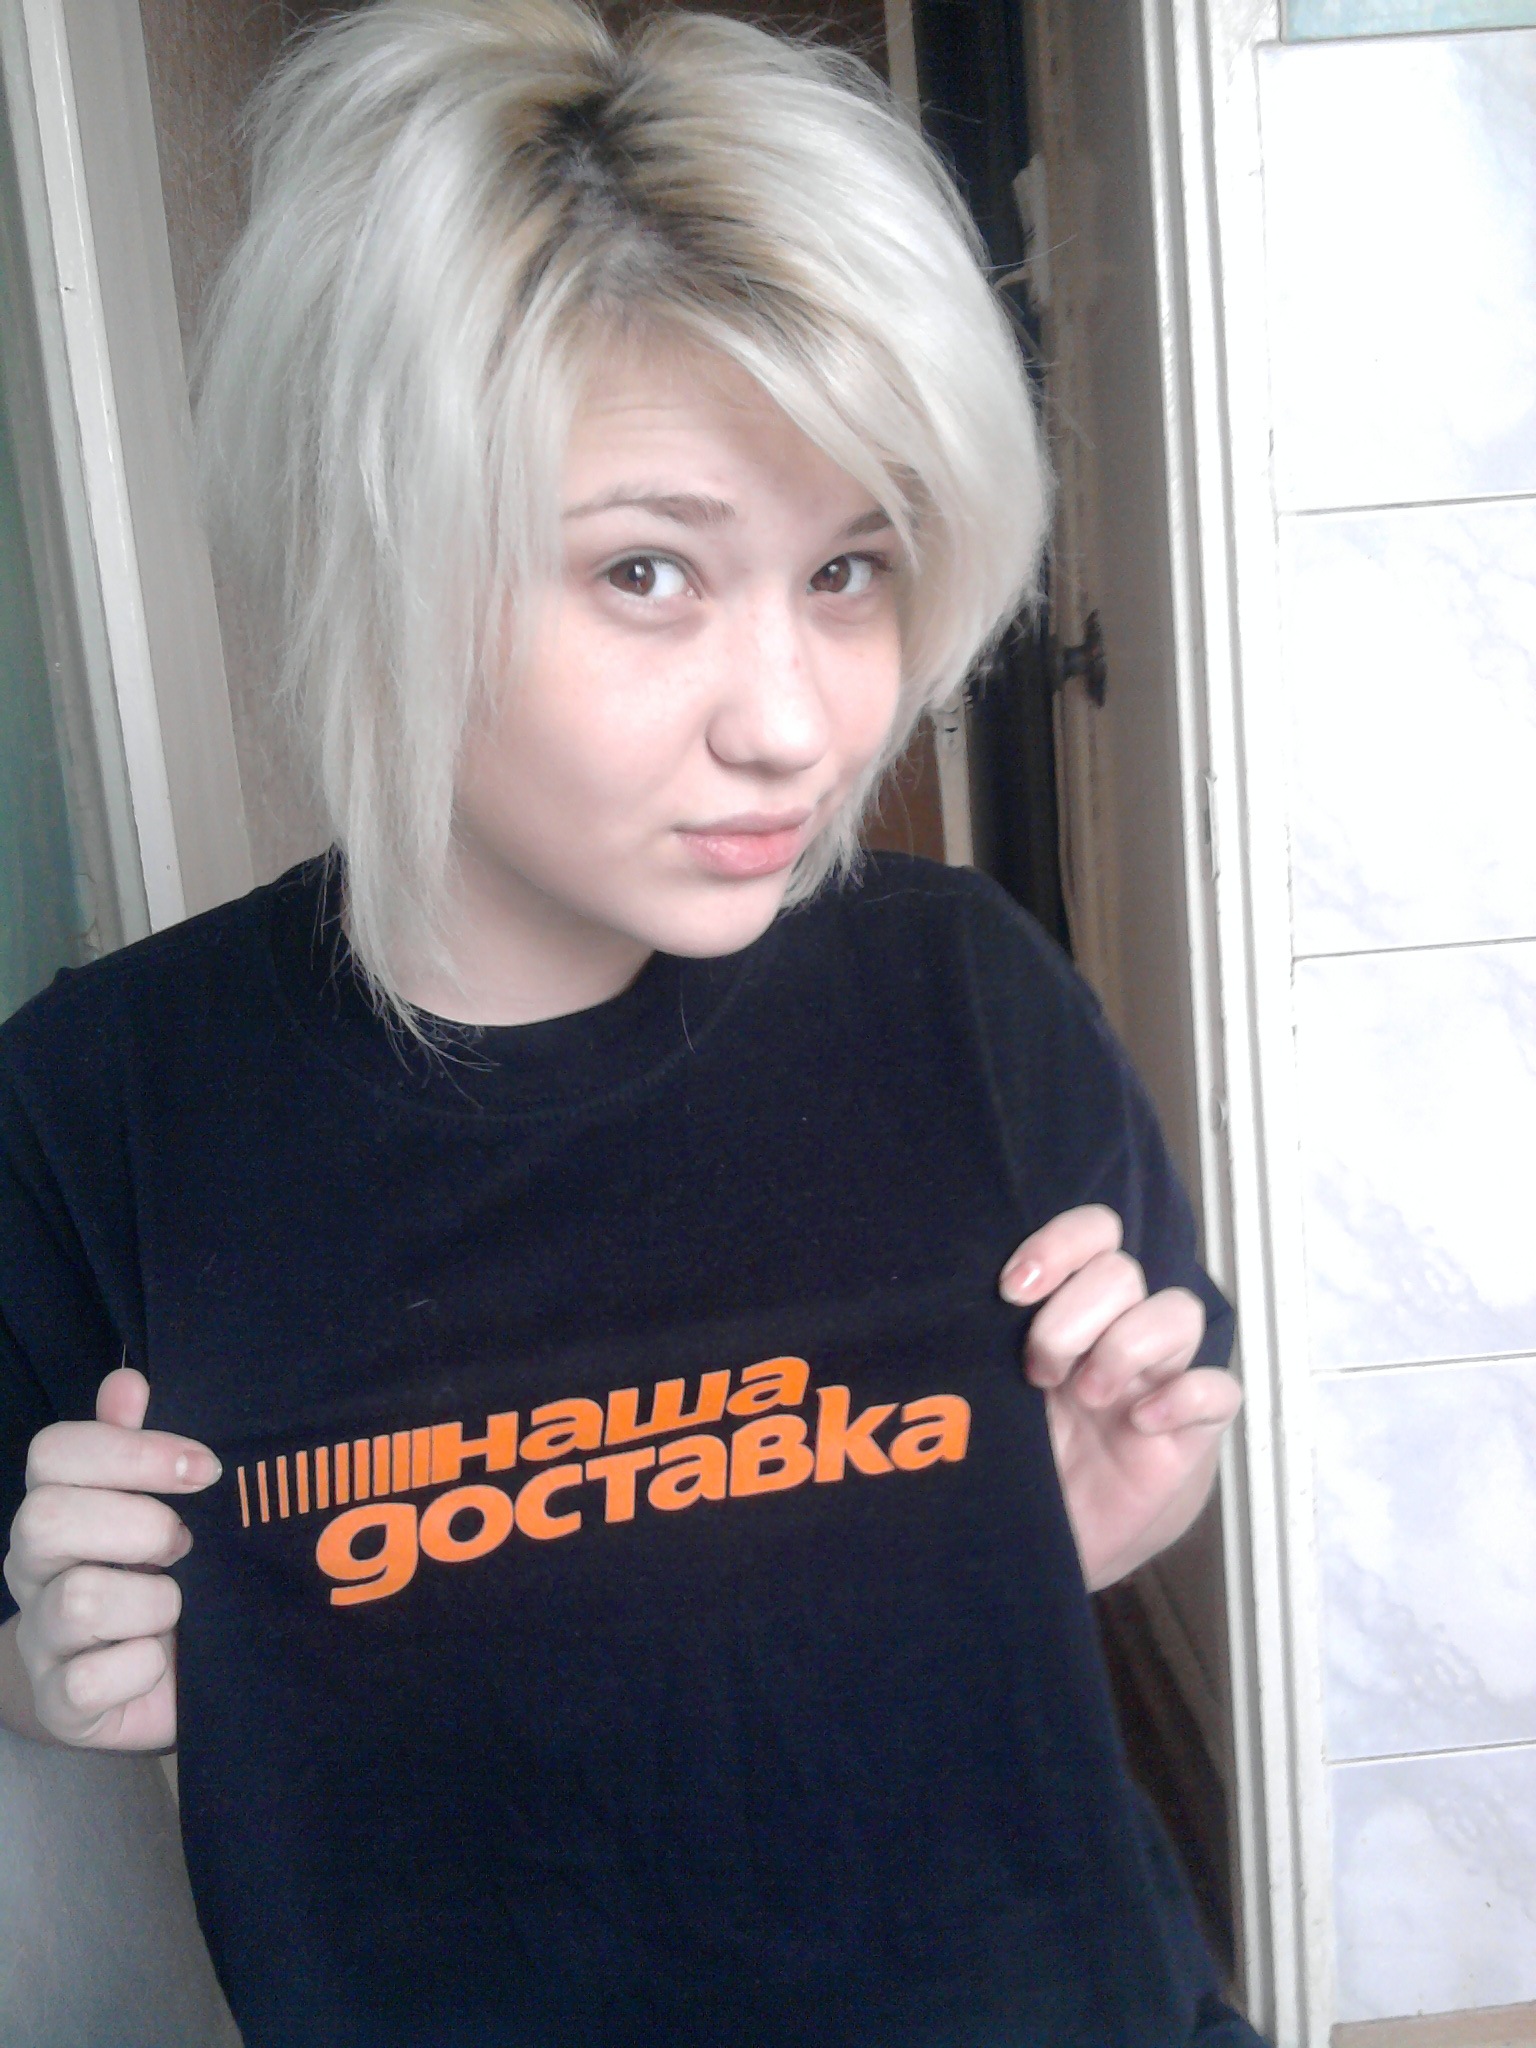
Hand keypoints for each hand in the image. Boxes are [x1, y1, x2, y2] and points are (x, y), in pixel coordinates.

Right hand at [1, 1367, 219, 1749]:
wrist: (135, 1686)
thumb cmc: (154, 1577)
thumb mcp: (155, 1508)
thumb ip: (138, 1447)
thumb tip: (127, 1380)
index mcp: (55, 1507)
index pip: (52, 1452)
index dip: (132, 1451)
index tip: (206, 1469)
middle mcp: (33, 1569)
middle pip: (47, 1519)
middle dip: (140, 1528)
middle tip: (186, 1547)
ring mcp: (40, 1639)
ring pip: (77, 1599)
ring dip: (154, 1602)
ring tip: (178, 1607)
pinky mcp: (61, 1704)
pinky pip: (92, 1680)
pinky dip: (143, 1668)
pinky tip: (162, 1661)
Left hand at [999, 1205, 1240, 1591]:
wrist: (1048, 1541)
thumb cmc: (1020, 1457)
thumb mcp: (993, 1394)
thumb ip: (987, 1346)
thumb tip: (954, 1307)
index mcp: (1075, 1311)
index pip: (1094, 1234)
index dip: (1060, 1245)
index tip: (1012, 1291)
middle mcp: (1121, 1334)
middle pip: (1122, 1271)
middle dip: (1071, 1317)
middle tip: (1040, 1372)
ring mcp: (1160, 1380)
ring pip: (1178, 1312)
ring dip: (1125, 1346)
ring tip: (1089, 1398)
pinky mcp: (1191, 1434)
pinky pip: (1219, 1391)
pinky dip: (1183, 1397)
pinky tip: (1142, 1423)